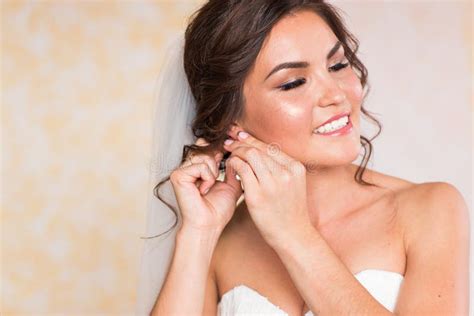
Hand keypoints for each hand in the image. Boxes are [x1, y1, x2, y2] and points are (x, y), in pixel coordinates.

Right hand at [169, 137, 242, 233]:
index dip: (218, 152)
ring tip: (208, 188)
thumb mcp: (231, 185)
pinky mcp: (178, 176)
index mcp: (197, 168)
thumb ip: (233, 169)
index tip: (224, 162)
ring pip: (204, 156)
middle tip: (215, 179)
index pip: (205, 147)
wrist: (209, 225)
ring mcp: (181, 171)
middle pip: (205, 149)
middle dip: (216, 163)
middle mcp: (187, 167)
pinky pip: (200, 166)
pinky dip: (208, 178)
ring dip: (213, 173)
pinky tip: (203, 191)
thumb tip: (234, 155)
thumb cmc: (218, 210)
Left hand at [223, 126, 312, 246]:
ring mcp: (272, 184)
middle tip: (229, 141)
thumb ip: (280, 169)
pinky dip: (233, 164)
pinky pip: (242, 170)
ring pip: (250, 156)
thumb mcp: (293, 185)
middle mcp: (285, 173)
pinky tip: (230, 166)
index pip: (270, 147)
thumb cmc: (290, 212)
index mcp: (295, 168)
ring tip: (228, 154)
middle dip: (241, 143)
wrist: (293, 235)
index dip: (252, 140)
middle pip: (259, 149)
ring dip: (236, 153)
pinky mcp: (258, 195)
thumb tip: (259, 152)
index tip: (240, 136)